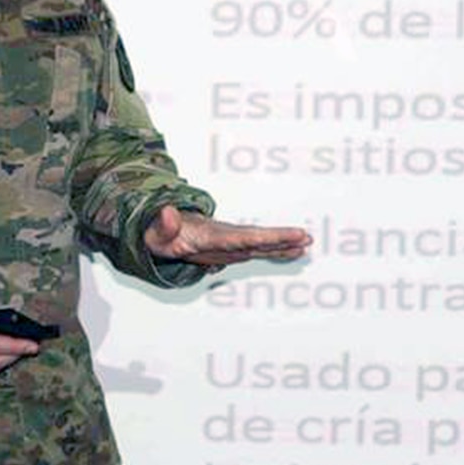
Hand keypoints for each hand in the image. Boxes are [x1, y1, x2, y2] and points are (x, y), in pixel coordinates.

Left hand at [143, 206, 310, 268]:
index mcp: (209, 235)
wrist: (162, 229)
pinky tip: (295, 252)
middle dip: (280, 238)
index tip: (278, 235)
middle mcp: (225, 236)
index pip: (239, 237)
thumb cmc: (159, 234)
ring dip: (284, 243)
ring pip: (261, 243)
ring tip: (308, 243)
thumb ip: (164, 225)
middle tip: (306, 236)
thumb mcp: (156, 233)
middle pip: (256, 237)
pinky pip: (258, 249)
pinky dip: (277, 251)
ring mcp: (231, 241)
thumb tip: (168, 212)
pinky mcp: (233, 248)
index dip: (261, 238)